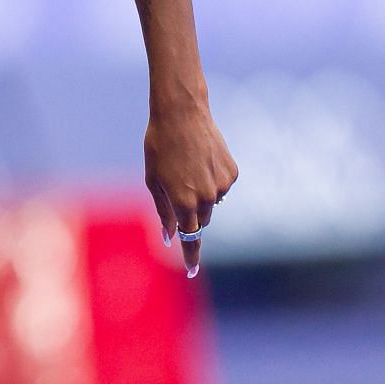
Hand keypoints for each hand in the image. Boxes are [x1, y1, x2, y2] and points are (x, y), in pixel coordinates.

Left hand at [144, 101, 237, 278]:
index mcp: (184, 201)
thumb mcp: (153, 178)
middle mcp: (207, 198)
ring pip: (211, 203)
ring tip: (186, 165)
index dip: (191, 256)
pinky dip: (211, 180)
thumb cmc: (159, 145)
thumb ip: (163, 210)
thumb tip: (169, 236)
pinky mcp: (232, 173)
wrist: (181, 113)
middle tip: (176, 187)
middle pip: (200, 220)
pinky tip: (200, 159)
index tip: (191, 271)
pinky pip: (220, 186)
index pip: (190, 238)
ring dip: (200, 194)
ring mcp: (222, 186)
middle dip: (189, 214)